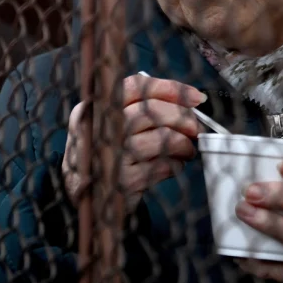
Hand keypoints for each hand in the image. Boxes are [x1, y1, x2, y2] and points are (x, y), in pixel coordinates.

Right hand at [62, 74, 203, 210]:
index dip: (170, 88)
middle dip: (183, 118)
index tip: (196, 97)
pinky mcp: (124, 181)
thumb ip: (143, 107)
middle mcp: (98, 129)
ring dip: (183, 143)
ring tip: (186, 149)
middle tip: (196, 128)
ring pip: (161, 138)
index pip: (135, 86)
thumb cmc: (110, 153)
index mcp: (94, 109)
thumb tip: (192, 100)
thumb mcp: (113, 125)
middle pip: (151, 111)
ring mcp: (110, 157)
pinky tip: (174, 164)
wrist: (86, 196)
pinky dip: (176, 164)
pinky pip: (163, 165)